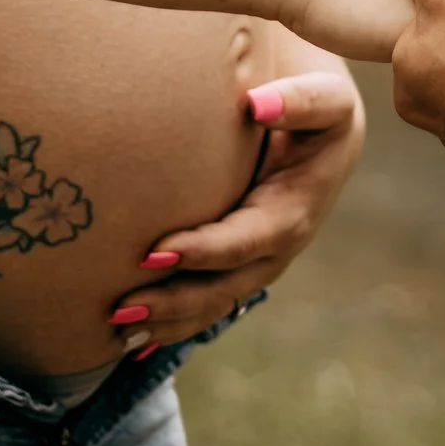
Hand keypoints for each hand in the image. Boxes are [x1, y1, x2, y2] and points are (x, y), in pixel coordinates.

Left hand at [109, 69, 365, 355]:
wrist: (327, 135)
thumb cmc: (319, 112)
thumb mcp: (326, 99)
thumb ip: (300, 101)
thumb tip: (257, 103)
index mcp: (292, 214)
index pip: (243, 240)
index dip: (201, 251)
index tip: (153, 251)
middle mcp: (276, 250)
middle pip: (223, 287)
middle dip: (174, 302)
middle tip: (122, 307)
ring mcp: (259, 266)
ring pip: (212, 306)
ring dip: (167, 324)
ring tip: (117, 331)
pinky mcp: (240, 269)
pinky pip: (207, 307)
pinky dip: (172, 327)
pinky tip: (132, 345)